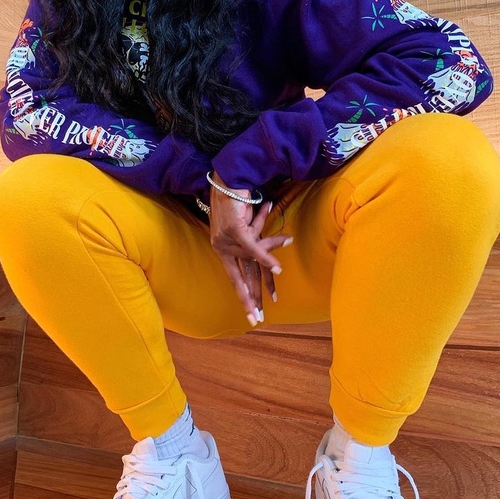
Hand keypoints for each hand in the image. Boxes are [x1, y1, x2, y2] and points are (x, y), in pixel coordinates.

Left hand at [208, 171, 292, 325]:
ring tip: (275, 292)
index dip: (243, 297)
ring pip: (251, 263)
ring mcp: (226, 240)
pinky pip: (253, 249)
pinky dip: (267, 258)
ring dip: (267, 272)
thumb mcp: (247, 225)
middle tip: (256, 319)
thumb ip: (258, 240)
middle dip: (249, 300)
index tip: (250, 314)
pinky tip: (277, 270)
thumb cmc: (237, 200)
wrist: (228, 179)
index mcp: (222, 249)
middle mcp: (222, 247)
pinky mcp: (235, 230)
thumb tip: (277, 246)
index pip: (234, 278)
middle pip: (240, 279)